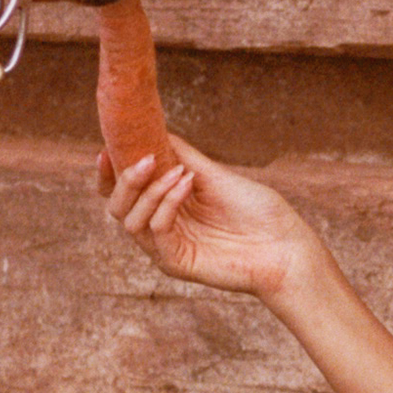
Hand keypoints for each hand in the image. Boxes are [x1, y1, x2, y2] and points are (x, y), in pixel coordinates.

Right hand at [98, 139, 321, 301]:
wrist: (286, 244)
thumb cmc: (257, 211)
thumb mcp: (213, 175)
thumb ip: (181, 156)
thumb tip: (153, 129)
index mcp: (166, 209)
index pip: (123, 194)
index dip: (109, 173)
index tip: (106, 149)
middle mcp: (161, 230)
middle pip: (117, 207)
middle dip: (124, 179)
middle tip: (146, 159)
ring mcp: (167, 249)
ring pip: (131, 220)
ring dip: (150, 189)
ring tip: (179, 171)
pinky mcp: (176, 263)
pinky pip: (156, 230)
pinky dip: (167, 203)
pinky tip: (187, 184)